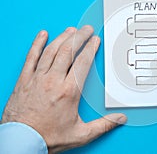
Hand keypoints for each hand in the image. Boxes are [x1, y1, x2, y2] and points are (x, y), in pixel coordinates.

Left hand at [1, 26, 126, 152]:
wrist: (20, 142)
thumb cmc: (48, 138)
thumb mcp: (81, 134)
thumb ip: (103, 125)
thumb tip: (121, 119)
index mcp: (68, 91)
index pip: (82, 63)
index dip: (90, 49)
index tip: (95, 40)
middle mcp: (53, 81)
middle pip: (68, 52)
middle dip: (79, 37)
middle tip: (86, 29)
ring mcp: (37, 78)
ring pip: (51, 51)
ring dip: (62, 38)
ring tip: (70, 30)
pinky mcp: (24, 80)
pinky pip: (30, 57)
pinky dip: (37, 44)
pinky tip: (42, 35)